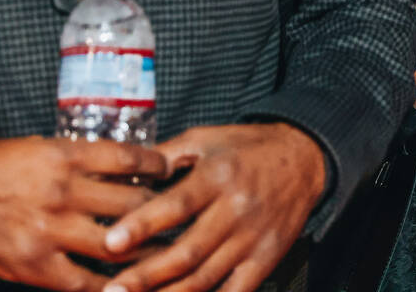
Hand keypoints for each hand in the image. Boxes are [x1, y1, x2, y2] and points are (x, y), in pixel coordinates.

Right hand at [0, 136, 163, 289]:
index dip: (160, 166)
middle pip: (135, 204)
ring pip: (120, 246)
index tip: (172, 171)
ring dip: (149, 251)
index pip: (131, 160)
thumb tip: (124, 164)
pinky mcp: (36, 267)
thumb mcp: (33, 148)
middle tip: (180, 217)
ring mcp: (50, 232)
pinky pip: (85, 283)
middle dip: (163, 212)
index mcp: (64, 157)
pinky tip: (129, 284)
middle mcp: (63, 193)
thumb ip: (77, 157)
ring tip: (169, 253)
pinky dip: (111, 285)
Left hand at [102, 123, 326, 291]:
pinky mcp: (267, 258)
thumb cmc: (248, 147)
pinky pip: (236, 291)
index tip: (110, 242)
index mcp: (220, 176)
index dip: (143, 224)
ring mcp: (253, 237)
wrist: (305, 158)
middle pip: (188, 250)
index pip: (178, 205)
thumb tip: (122, 174)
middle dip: (145, 275)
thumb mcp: (206, 138)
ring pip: (205, 277)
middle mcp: (237, 209)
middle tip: (110, 290)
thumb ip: (165, 155)